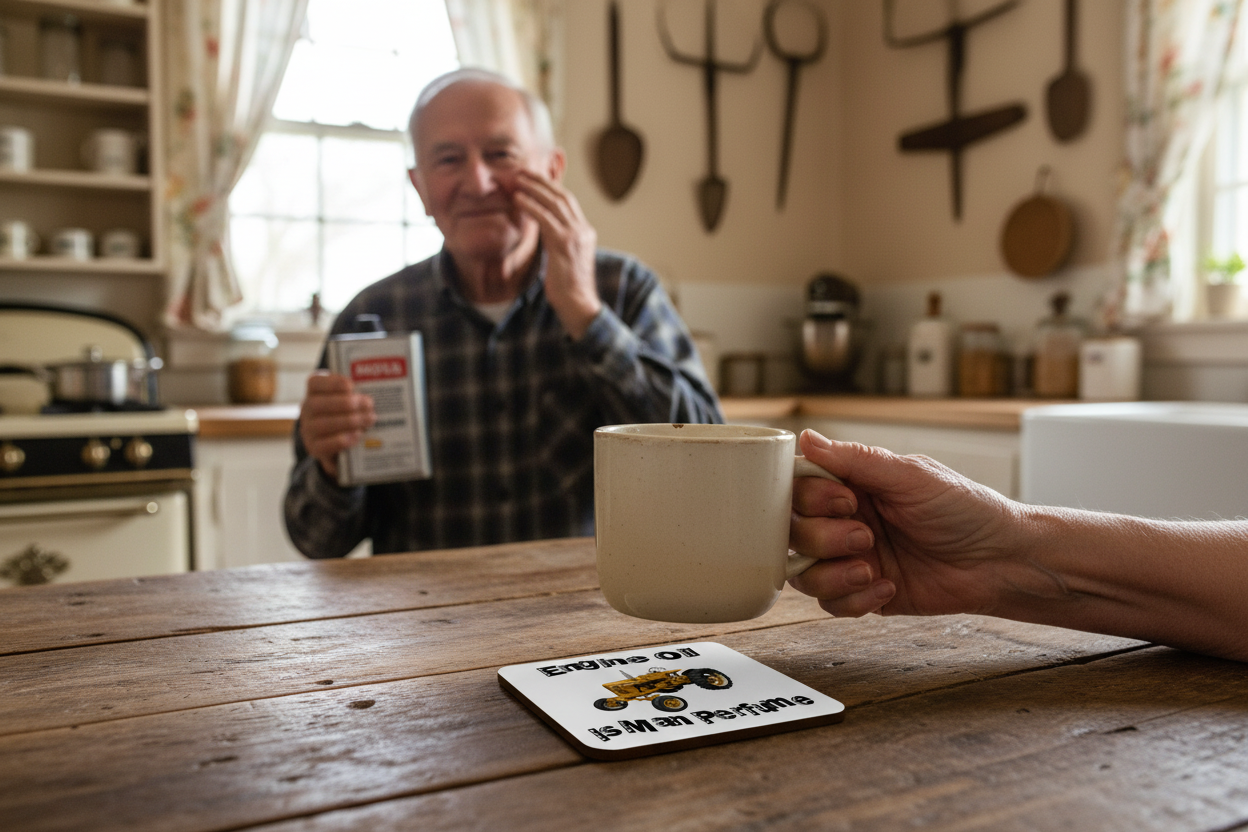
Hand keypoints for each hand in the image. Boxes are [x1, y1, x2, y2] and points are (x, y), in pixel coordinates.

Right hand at [298, 370, 375, 479]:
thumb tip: (376, 393)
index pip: (315, 383)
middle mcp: (307, 409)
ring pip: (322, 424)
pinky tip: (357, 435)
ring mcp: (308, 430)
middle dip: (346, 403)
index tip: (351, 385)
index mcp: (314, 392)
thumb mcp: (348, 400)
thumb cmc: (346, 414)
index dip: (332, 383)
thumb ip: (356, 394)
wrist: (337, 443)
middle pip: (318, 404)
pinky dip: (342, 440)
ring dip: (349, 421)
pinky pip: (324, 445)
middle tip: (369, 404)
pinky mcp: (314, 448)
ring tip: (369, 419)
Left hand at [513, 168, 601, 337]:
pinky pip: (545, 218)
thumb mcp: (565, 260)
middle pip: (562, 196)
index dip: (550, 187)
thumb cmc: (569, 289)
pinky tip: (518, 199)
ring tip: (516, 180)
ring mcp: (575, 236)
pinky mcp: (564, 244)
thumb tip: (544, 232)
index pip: (568, 202)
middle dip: (541, 181)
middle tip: (522, 171)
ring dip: (533, 188)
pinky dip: (531, 206)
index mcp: (585, 233)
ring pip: (554, 202)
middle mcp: (583, 230)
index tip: (533, 178)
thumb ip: (557, 242)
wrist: (579, 305)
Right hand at [788, 430, 1032, 618]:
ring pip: (802, 574)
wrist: (1000, 561)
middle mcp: (843, 520)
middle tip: (864, 536)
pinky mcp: (863, 593)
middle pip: (792, 533)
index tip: (845, 501)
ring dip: (832, 574)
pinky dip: (854, 599)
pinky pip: (829, 604)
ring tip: (870, 569)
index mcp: (851, 485)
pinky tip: (888, 587)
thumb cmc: (965, 510)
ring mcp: (850, 559)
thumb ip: (855, 460)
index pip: (796, 488)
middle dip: (823, 539)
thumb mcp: (910, 476)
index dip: (809, 499)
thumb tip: (807, 438)